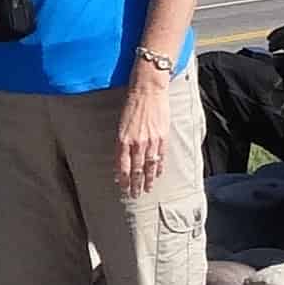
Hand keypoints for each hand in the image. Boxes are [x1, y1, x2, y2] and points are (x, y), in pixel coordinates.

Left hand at [117, 73, 172, 194]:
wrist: (148, 88)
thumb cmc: (132, 102)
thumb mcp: (121, 123)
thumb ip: (121, 142)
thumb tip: (121, 159)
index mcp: (123, 139)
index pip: (122, 166)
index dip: (122, 179)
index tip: (122, 188)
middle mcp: (136, 143)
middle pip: (135, 170)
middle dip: (134, 185)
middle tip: (134, 195)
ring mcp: (151, 141)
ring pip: (148, 167)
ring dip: (147, 180)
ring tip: (146, 190)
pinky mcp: (162, 136)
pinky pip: (160, 157)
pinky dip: (158, 167)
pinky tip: (157, 175)